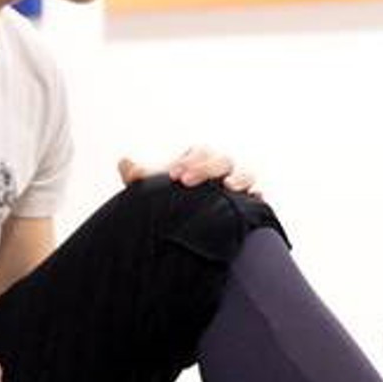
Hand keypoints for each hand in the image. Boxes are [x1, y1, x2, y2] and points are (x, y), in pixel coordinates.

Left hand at [118, 147, 259, 194]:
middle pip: (223, 160)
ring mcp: (237, 185)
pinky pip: (258, 196)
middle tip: (185, 183)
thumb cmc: (170, 201)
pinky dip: (256, 196)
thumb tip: (125, 162)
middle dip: (207, 169)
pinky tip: (252, 201)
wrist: (184, 229)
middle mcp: (221, 170)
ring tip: (229, 188)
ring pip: (246, 174)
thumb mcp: (153, 191)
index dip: (189, 162)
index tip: (174, 177)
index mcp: (201, 160)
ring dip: (240, 178)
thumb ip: (140, 177)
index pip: (201, 152)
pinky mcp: (248, 204)